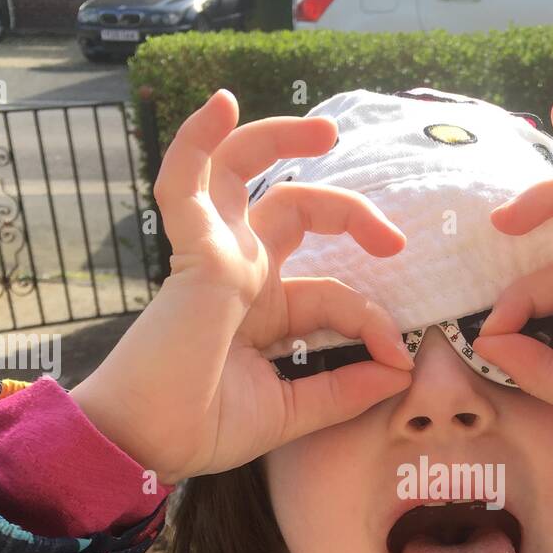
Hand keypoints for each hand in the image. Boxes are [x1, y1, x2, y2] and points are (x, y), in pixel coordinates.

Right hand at [70, 89, 413, 484]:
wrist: (149, 446)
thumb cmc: (203, 428)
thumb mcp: (294, 411)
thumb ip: (346, 391)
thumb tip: (403, 371)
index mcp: (263, 310)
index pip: (334, 293)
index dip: (374, 320)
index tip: (400, 358)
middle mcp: (240, 274)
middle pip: (297, 212)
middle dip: (350, 214)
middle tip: (395, 241)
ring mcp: (214, 256)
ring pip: (242, 172)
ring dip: (279, 138)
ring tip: (326, 130)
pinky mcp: (191, 252)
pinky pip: (185, 181)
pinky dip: (197, 139)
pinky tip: (222, 106)